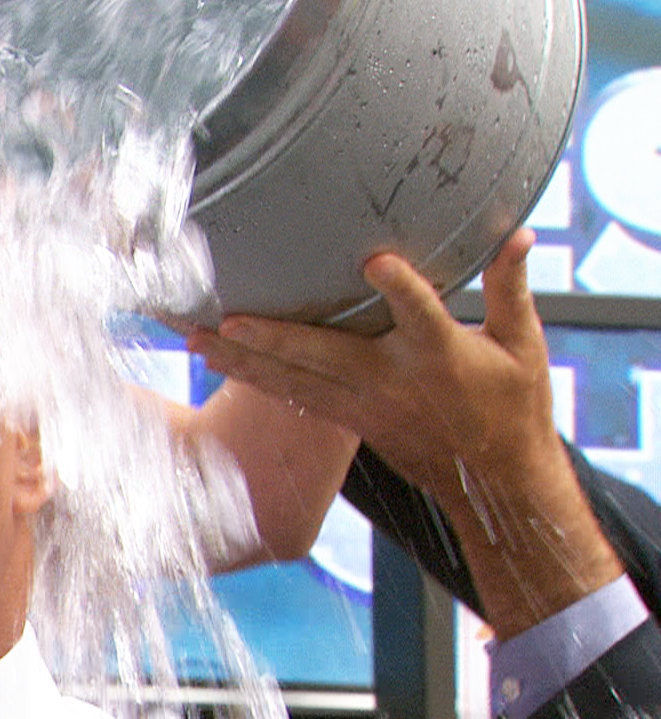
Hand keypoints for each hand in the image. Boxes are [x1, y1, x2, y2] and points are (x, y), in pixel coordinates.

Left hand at [192, 229, 622, 635]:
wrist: (492, 483)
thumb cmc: (512, 406)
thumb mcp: (524, 346)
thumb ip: (512, 288)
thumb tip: (520, 234)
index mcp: (440, 356)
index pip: (421, 317)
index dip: (401, 290)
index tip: (377, 261)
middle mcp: (392, 382)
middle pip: (325, 356)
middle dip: (274, 338)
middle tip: (226, 319)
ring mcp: (363, 404)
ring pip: (293, 381)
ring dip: (242, 361)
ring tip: (194, 339)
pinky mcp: (348, 418)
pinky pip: (292, 396)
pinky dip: (254, 379)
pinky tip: (217, 360)